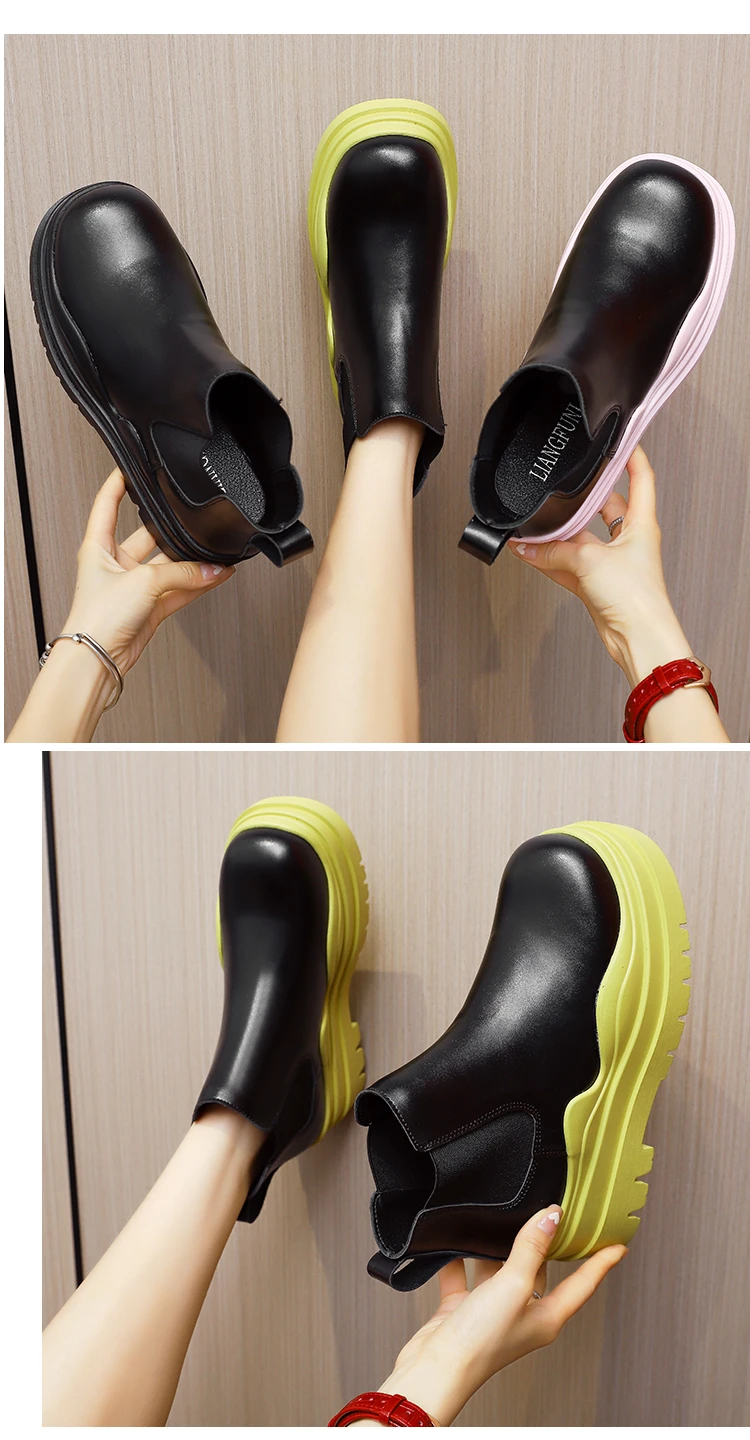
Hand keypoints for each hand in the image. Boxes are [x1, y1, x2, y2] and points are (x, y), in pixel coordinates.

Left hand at [64, 468, 233, 674]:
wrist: (97, 659)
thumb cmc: (97, 618)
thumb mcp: (142, 581)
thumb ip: (183, 574)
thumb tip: (212, 570)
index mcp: (98, 547)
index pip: (107, 504)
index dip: (119, 483)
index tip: (131, 465)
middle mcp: (114, 564)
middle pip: (148, 537)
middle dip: (173, 533)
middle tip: (195, 525)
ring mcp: (133, 587)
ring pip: (169, 567)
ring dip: (192, 565)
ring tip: (216, 557)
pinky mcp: (148, 609)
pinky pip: (178, 590)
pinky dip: (197, 585)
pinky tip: (216, 577)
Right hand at [374, 1207, 625, 1425]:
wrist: (434, 1368)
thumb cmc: (480, 1343)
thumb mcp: (513, 1286)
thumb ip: (531, 1248)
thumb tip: (551, 1216)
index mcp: (546, 1317)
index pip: (582, 1285)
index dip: (600, 1263)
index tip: (616, 1245)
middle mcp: (522, 1314)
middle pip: (539, 1271)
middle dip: (543, 1243)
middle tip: (553, 1213)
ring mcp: (493, 1312)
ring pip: (501, 1269)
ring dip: (496, 1248)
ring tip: (497, 1218)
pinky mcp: (464, 1309)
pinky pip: (465, 1275)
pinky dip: (459, 1259)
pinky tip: (454, 1242)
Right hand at [508, 446, 689, 686]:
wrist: (639, 640)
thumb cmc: (637, 599)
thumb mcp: (591, 562)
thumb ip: (554, 551)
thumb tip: (527, 546)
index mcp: (642, 524)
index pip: (641, 477)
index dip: (630, 455)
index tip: (617, 438)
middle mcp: (629, 540)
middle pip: (605, 506)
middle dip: (581, 497)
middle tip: (560, 484)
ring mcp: (613, 563)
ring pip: (581, 538)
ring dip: (559, 535)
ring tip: (534, 525)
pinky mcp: (598, 584)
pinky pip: (569, 564)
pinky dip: (551, 560)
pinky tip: (531, 554)